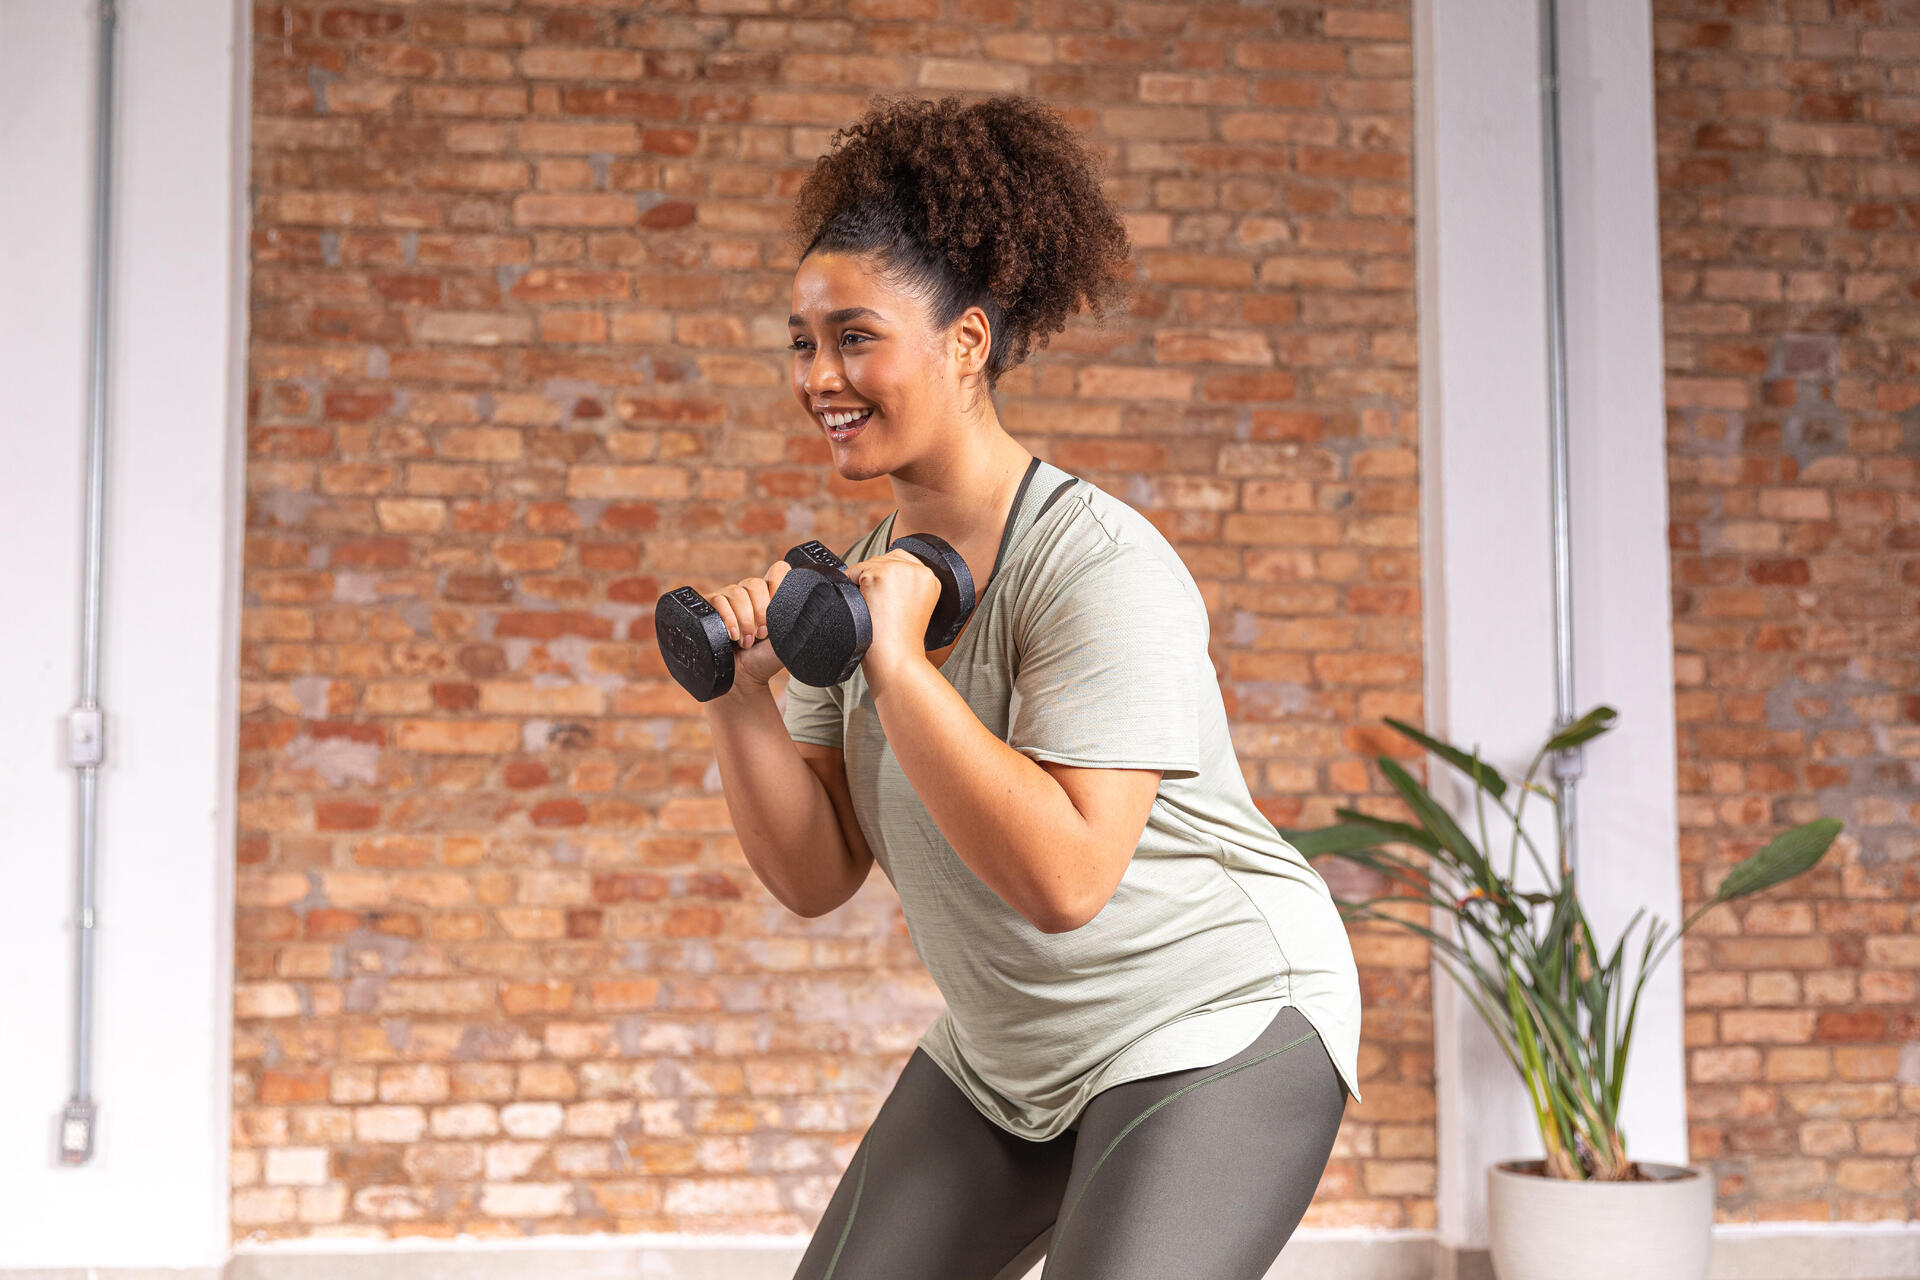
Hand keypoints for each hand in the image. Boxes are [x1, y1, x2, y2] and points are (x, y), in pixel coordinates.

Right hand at [704, 560, 793, 691]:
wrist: (744, 677)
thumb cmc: (766, 659)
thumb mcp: (789, 637)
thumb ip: (798, 617)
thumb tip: (807, 602)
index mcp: (771, 594)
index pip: (778, 569)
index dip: (778, 584)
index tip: (779, 608)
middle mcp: (750, 592)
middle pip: (755, 583)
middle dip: (760, 612)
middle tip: (762, 634)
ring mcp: (729, 598)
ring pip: (736, 592)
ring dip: (745, 620)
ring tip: (747, 641)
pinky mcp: (710, 607)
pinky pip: (718, 600)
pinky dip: (728, 619)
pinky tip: (732, 636)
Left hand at [841, 546, 941, 682]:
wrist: (898, 657)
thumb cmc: (902, 641)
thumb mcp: (915, 607)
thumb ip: (906, 587)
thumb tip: (878, 573)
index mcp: (931, 579)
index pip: (902, 560)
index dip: (887, 574)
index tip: (882, 592)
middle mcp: (919, 570)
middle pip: (884, 559)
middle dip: (873, 576)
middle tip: (875, 604)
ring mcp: (900, 570)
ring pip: (869, 564)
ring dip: (863, 582)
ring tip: (872, 607)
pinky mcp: (880, 575)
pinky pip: (855, 571)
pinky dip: (852, 585)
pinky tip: (864, 604)